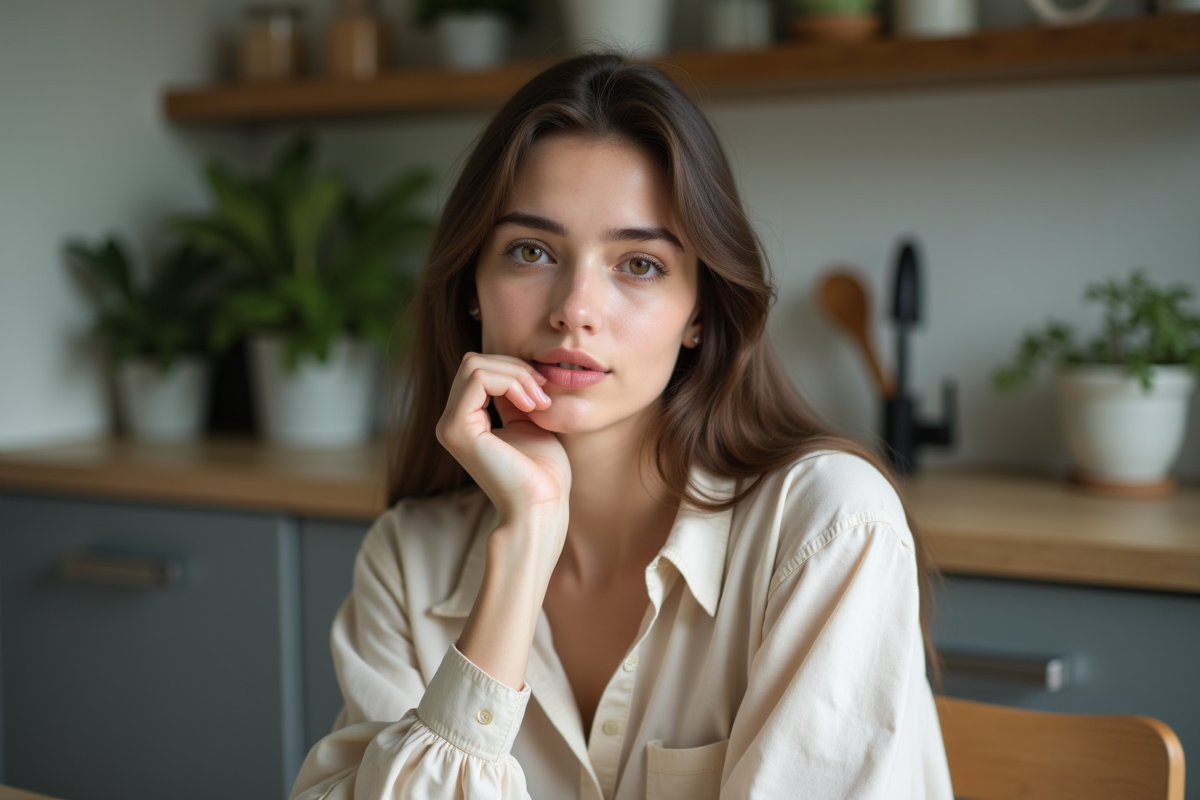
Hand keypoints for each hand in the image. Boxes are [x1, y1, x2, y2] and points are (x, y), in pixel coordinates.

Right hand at [435, 352, 570, 532]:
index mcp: (466, 421)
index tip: (544, 390)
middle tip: (543, 392)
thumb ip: (516, 396)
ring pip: (475, 366)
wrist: (541, 506)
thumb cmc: (543, 473)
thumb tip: (514, 368)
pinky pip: (479, 379)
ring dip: (516, 375)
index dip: (514, 370)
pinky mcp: (457, 429)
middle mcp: (450, 422)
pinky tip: (530, 405)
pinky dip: (510, 382)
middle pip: (474, 362)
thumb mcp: (529, 422)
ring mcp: (449, 426)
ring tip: (539, 401)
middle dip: (515, 368)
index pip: (479, 370)